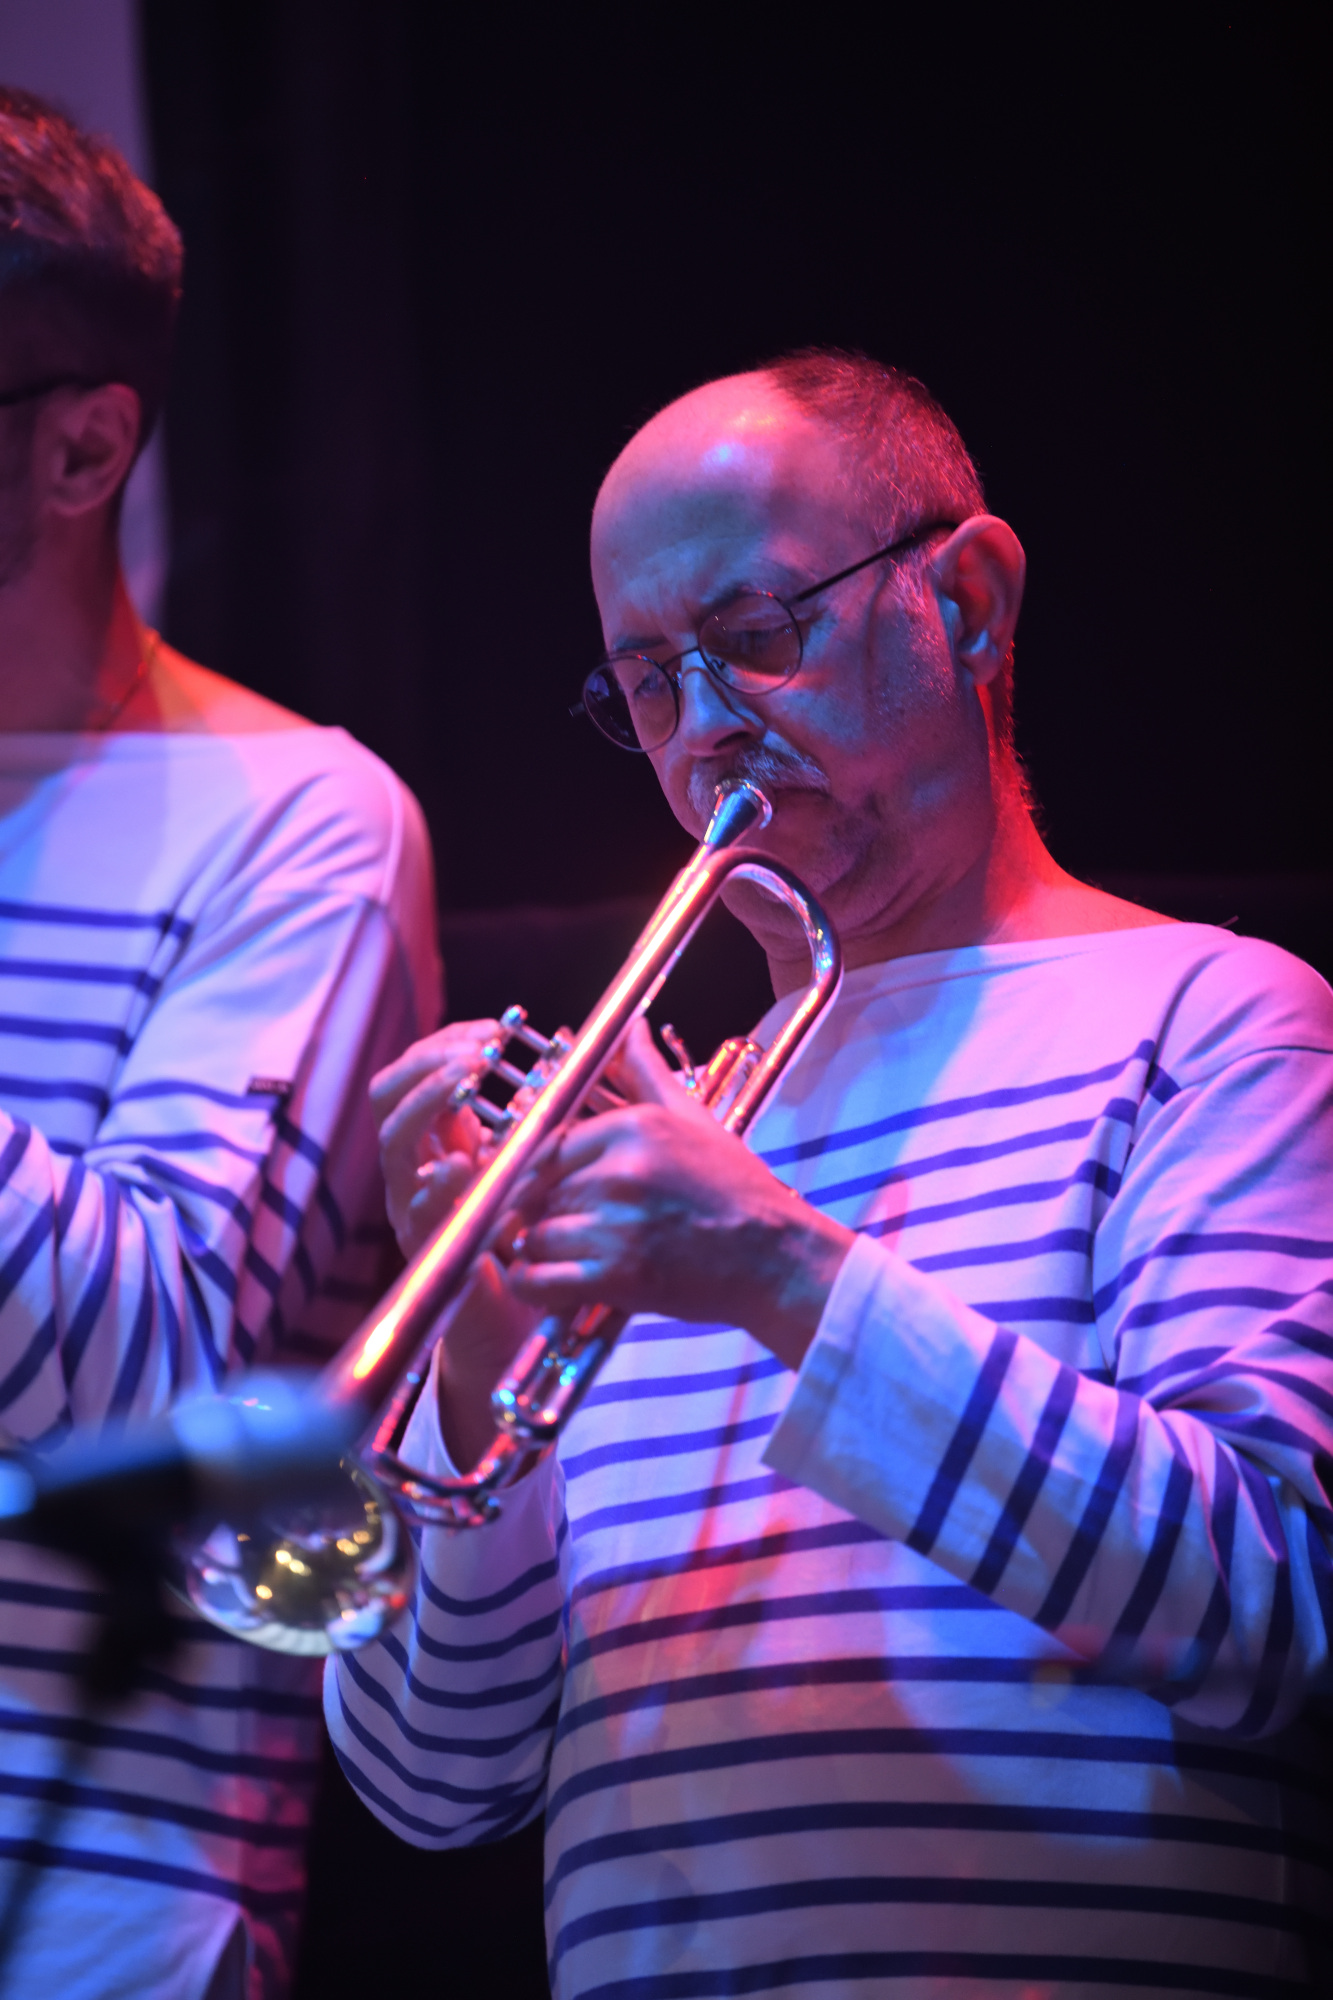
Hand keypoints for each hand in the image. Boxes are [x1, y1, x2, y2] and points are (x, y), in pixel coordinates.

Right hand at [371, 1023, 539, 1466]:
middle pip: (390, 1095)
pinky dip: (436, 1184)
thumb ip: (557, 1110)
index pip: (424, 1070)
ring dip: (427, 1105)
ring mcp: (418, 1207)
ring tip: (465, 1083)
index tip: (498, 1028)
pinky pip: (417, 1209)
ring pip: (395, 1143)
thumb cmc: (541, 1237)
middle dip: (431, 1063)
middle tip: (479, 1053)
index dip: (451, 1040)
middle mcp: (421, 1166)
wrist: (524, 1322)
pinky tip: (461, 1165)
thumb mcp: (548, 1163)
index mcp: (447, 1138)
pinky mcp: (430, 1248)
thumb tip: (589, 1042)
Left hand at [508, 1020, 853, 1369]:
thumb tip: (632, 1028)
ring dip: (539, 1250)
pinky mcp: (617, 1276)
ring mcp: (617, 1224)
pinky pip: (541, 1279)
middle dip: (540, 1209)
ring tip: (564, 1255)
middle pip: (537, 1187)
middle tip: (560, 1224)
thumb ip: (650, 1073)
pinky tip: (551, 1286)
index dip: (540, 1171)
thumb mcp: (695, 1120)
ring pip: (535, 1233)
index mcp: (634, 1127)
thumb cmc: (738, 1192)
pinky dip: (535, 1285)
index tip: (546, 1188)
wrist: (777, 1258)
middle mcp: (621, 1170)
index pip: (548, 1143)